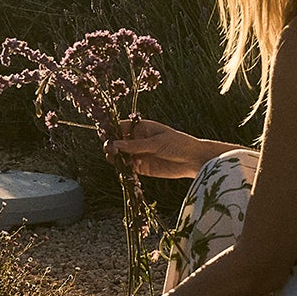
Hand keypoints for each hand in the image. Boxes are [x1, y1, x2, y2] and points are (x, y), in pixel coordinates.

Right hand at [106, 116, 223, 179]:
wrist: (193, 160)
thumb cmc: (178, 144)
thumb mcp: (157, 142)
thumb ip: (136, 145)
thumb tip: (115, 144)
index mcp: (140, 128)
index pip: (120, 127)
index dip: (110, 130)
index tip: (103, 135)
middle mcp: (137, 140)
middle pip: (116, 143)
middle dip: (111, 146)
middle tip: (111, 150)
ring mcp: (139, 154)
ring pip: (120, 157)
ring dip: (117, 158)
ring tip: (121, 160)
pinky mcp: (142, 168)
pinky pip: (128, 168)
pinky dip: (126, 168)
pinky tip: (134, 166)